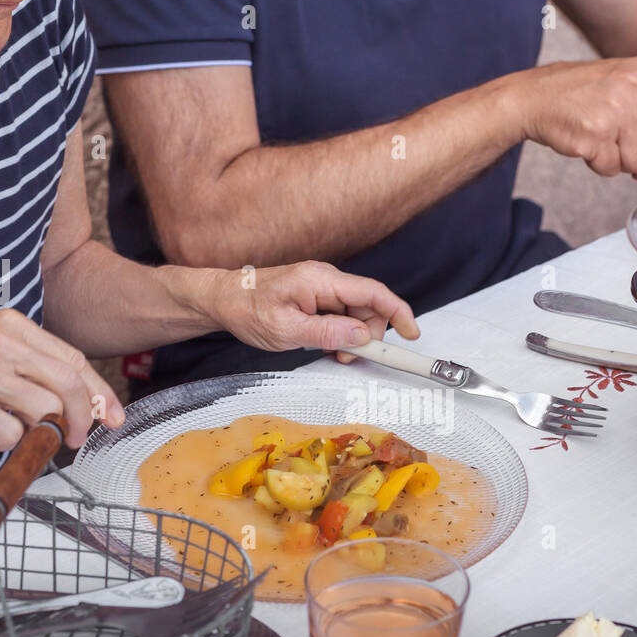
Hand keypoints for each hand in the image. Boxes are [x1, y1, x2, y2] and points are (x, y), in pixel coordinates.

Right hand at [0, 308, 124, 450]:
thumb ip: (34, 370)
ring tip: (20, 432)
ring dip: (41, 433)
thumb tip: (85, 403)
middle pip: (69, 384)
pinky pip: (10, 434)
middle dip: (83, 418)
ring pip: (44, 410)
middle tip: (76, 438)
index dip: (99, 393)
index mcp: (11, 326)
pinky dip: (7, 444)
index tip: (113, 416)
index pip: (74, 360)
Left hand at [186, 262, 420, 360]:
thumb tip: (362, 335)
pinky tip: (326, 344)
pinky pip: (342, 314)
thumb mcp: (286, 330)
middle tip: (349, 357)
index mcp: (321, 280)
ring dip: (354, 337)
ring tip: (333, 353)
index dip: (398, 313)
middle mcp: (326, 278)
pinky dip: (342, 333)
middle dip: (369, 334)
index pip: (373, 293)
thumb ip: (327, 333)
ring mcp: (322, 286)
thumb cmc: (248, 311)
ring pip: (357, 313)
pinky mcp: (317, 296)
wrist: (223, 299)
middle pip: (369, 305)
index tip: (412, 335)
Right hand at [513, 55, 636, 182]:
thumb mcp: (627, 88)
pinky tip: (588, 145)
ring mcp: (616, 110)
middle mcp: (636, 88)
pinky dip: (600, 166)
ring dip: (623, 164)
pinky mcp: (596, 133)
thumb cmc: (583, 96)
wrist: (536, 96)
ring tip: (604, 142)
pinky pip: (611, 168)